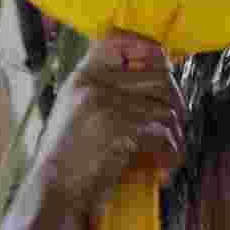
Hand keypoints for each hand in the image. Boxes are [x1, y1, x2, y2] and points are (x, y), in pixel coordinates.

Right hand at [35, 29, 185, 214]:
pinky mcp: (120, 128)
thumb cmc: (70, 159)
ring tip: (169, 151)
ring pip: (166, 108)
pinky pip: (164, 134)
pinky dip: (171, 154)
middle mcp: (93, 84)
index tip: (164, 67)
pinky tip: (164, 168)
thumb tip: (157, 81)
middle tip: (175, 125)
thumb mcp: (77, 113)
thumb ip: (107, 94)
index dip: (148, 48)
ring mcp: (106, 104)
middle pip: (158, 75)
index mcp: (82, 77)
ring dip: (176, 134)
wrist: (53, 190)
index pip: (117, 39)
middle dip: (176, 102)